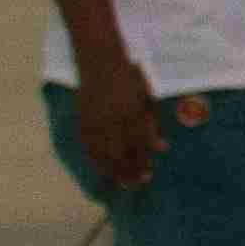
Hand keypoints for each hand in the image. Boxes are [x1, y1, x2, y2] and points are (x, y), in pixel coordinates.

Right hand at [73, 55, 161, 192]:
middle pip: (120, 153)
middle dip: (128, 171)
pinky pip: (87, 146)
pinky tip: (103, 169)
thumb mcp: (148, 97)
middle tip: (136, 184)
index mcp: (132, 111)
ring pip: (102, 153)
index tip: (149, 175)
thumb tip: (162, 148)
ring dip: (112, 170)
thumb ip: (155, 123)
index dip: (144, 161)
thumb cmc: (130, 78)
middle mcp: (112, 118)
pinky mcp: (82, 119)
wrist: (100, 61)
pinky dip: (95, 159)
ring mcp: (94, 119)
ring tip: (122, 183)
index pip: (139, 144)